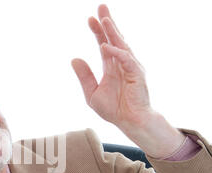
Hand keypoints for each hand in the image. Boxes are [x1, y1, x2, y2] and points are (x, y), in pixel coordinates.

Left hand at [71, 4, 152, 130]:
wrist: (130, 122)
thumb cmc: (114, 109)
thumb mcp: (92, 93)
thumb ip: (84, 76)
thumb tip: (74, 58)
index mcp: (111, 66)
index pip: (104, 43)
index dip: (97, 31)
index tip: (89, 19)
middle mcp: (122, 63)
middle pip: (114, 39)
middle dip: (107, 23)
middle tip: (101, 7)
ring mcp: (131, 67)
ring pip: (121, 45)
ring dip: (112, 32)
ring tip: (104, 20)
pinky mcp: (137, 74)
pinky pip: (126, 60)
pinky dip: (115, 53)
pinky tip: (104, 46)